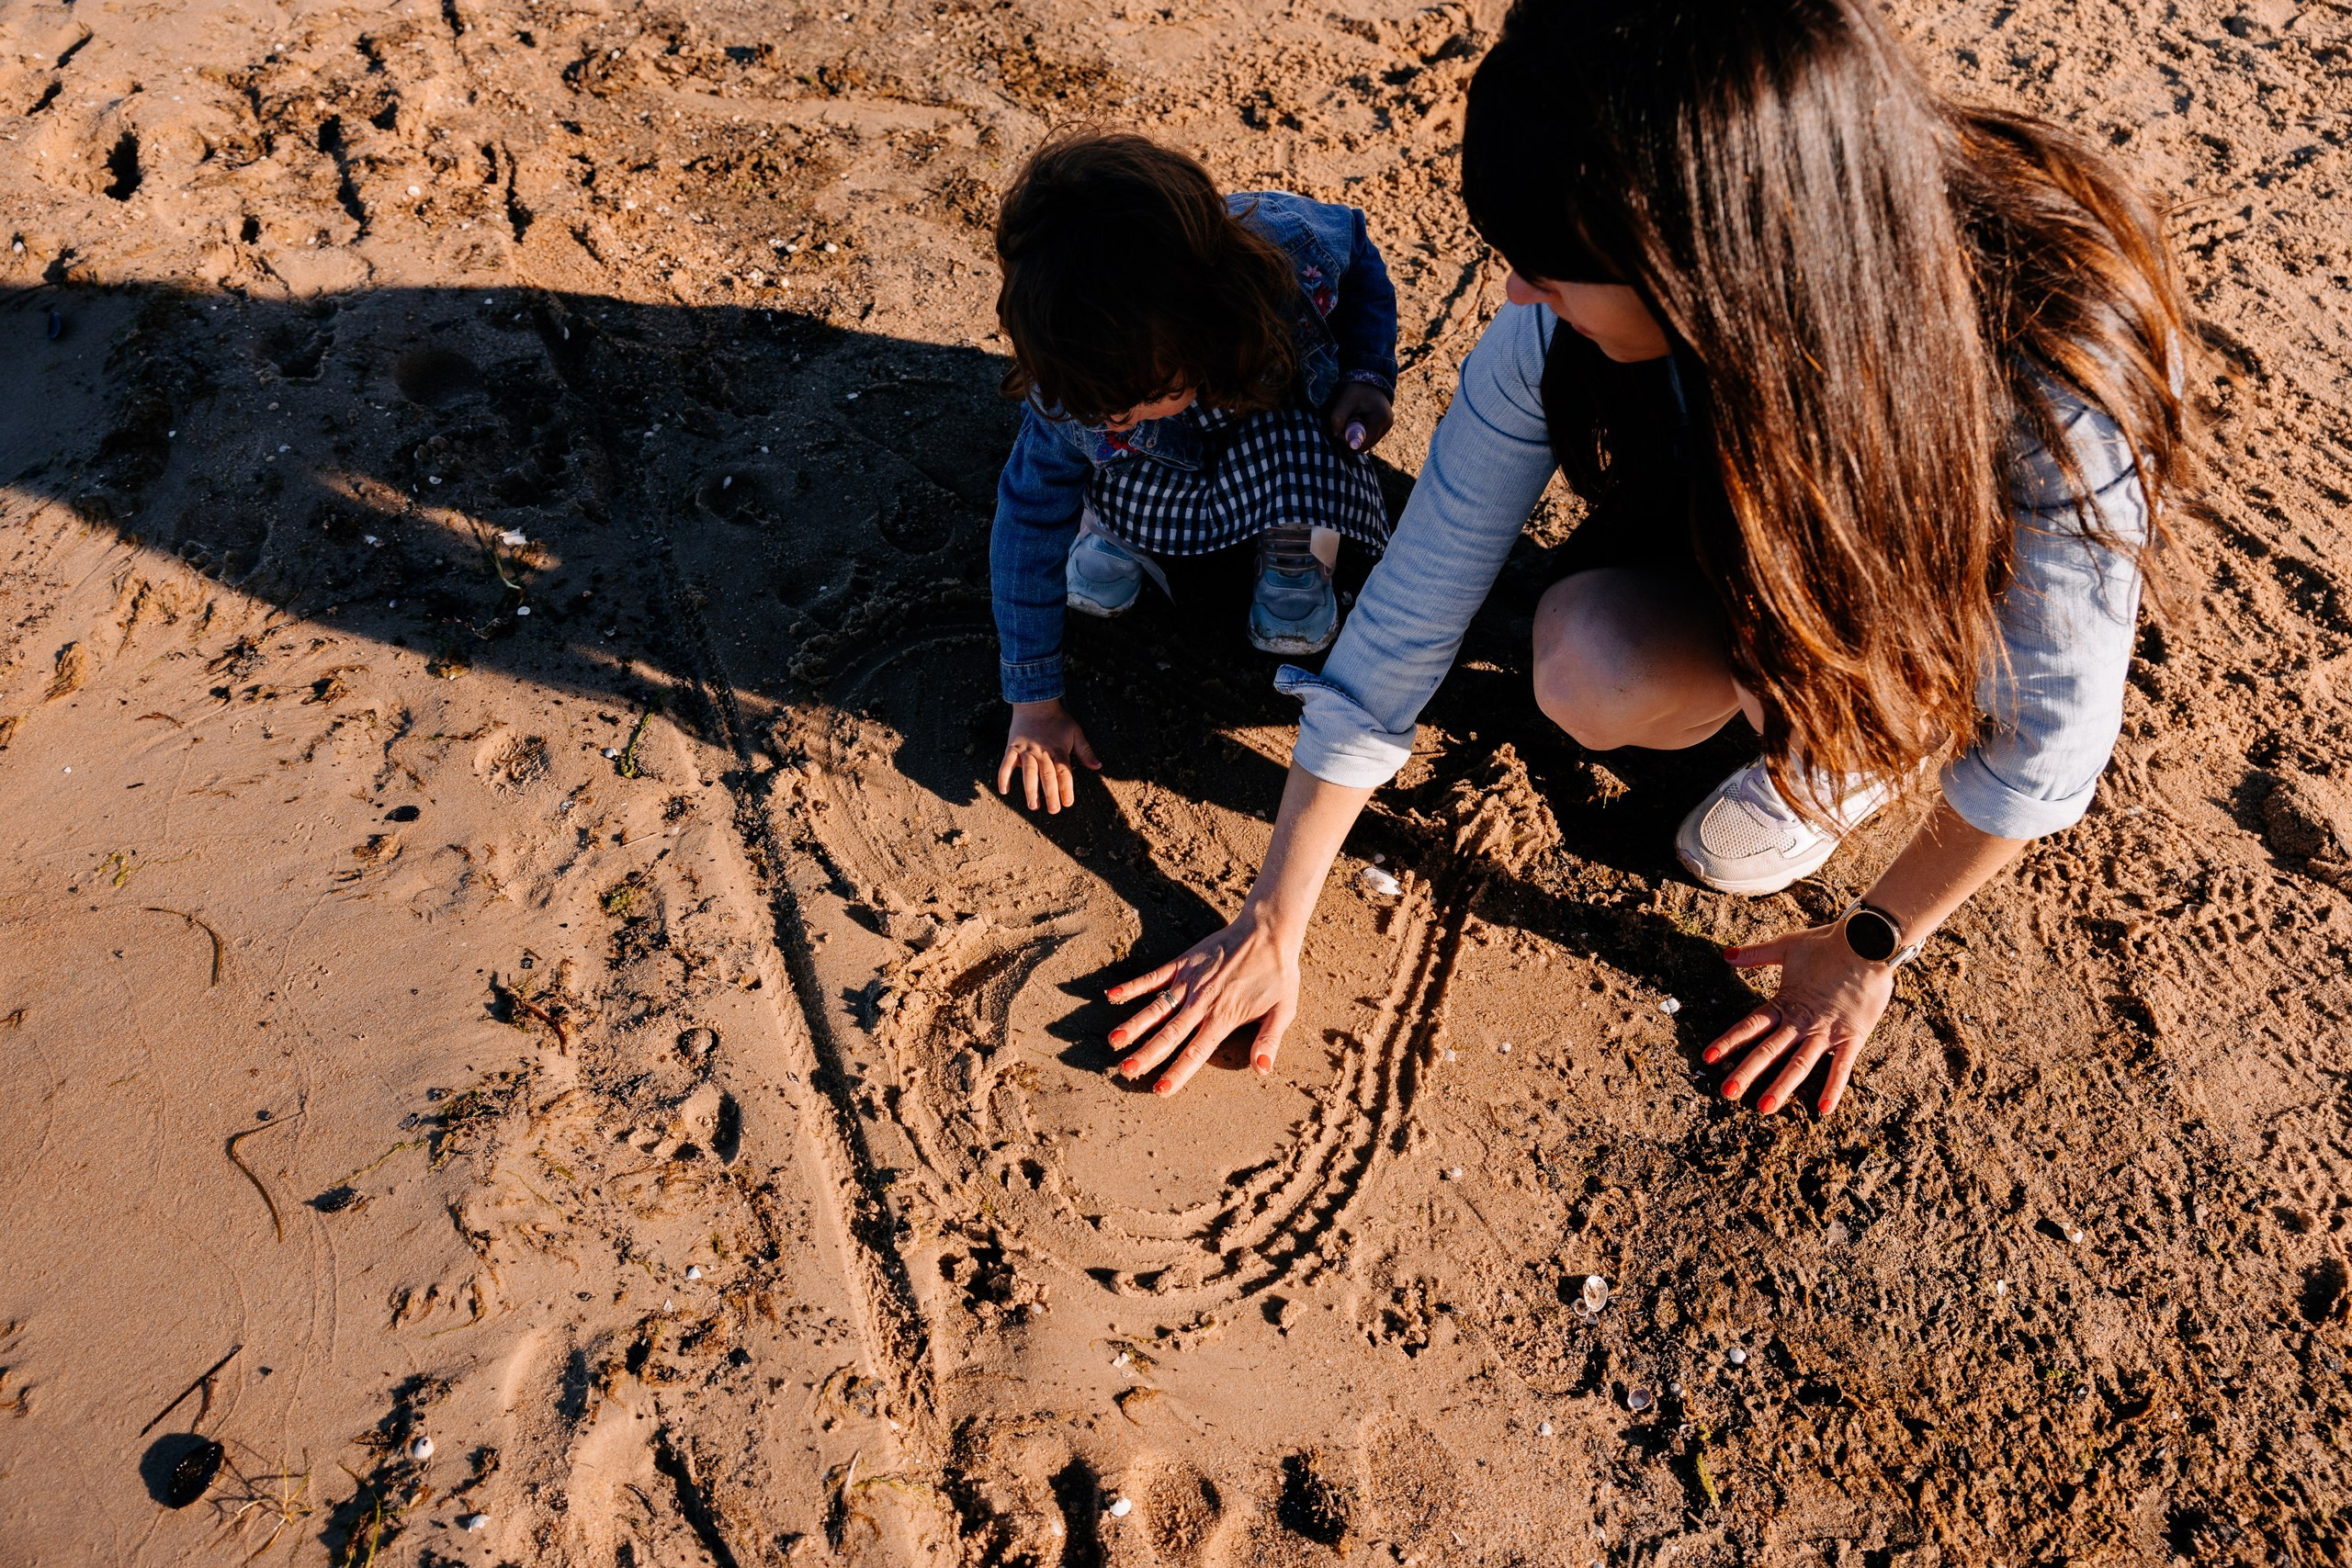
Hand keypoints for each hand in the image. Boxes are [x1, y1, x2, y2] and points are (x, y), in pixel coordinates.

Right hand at [996, 699, 1099, 813]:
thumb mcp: (1076, 733)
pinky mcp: (1012, 748)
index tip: (1068, 803)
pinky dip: (1004, 777)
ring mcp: (1026, 751)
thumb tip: (1098, 766)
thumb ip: (1086, 751)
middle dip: (1051, 794)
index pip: (1064, 773)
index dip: (1066, 789)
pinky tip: (1004, 790)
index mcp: (1058, 750)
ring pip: (1028, 773)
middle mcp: (1042, 752)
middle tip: (1053, 810)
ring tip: (1033, 806)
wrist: (1035, 702)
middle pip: (1047, 776)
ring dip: (1030, 790)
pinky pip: (1006, 764)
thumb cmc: (1057, 720)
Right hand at [1102, 905, 1298, 1095]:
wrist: (1268, 930)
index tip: (1161, 1089)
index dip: (1178, 1072)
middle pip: (1169, 1033)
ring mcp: (1190, 981)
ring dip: (1134, 1024)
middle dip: (1147, 1054)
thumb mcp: (1284, 1010)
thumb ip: (1269, 1041)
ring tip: (1114, 1041)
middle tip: (1125, 1072)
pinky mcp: (1183, 963)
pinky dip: (1133, 986)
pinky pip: (1154, 976)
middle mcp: (1202, 1002)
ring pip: (1157, 1008)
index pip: (1197, 1051)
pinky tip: (1113, 995)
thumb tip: (1262, 1070)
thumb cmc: (1278, 973)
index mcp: (1225, 1017)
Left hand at [1324, 382, 1393, 453]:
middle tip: (1344, 424)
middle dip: (1352, 438)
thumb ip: (1337, 418)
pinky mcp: (1384, 425)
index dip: (1348, 441)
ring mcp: (1387, 425)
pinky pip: (1370, 435)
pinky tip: (1356, 420)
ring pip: (1367, 441)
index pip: (1363, 443)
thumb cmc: (1356, 388)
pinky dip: (1360, 431)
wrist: (1368, 378)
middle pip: (1366, 444)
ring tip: (1351, 419)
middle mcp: (1387, 424)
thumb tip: (1335, 435)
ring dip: (1356, 435)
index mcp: (1381, 419)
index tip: (1339, 430)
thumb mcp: (1345, 400)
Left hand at [1704, 924, 1895, 1116]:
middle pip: (1769, 1050)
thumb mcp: (1786, 947)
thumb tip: (1726, 954)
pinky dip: (1833, 1088)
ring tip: (1764, 1108)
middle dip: (1746, 1072)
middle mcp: (1801, 1021)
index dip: (1728, 1041)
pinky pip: (1842, 1067)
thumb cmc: (1827, 944)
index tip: (1707, 1058)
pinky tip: (1824, 1111)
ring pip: (1800, 1064)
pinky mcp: (1852, 1036)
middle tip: (1727, 1093)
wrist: (1868, 942)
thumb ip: (1755, 955)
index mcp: (1784, 1003)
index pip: (1750, 1025)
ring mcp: (1826, 1031)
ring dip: (1781, 1086)